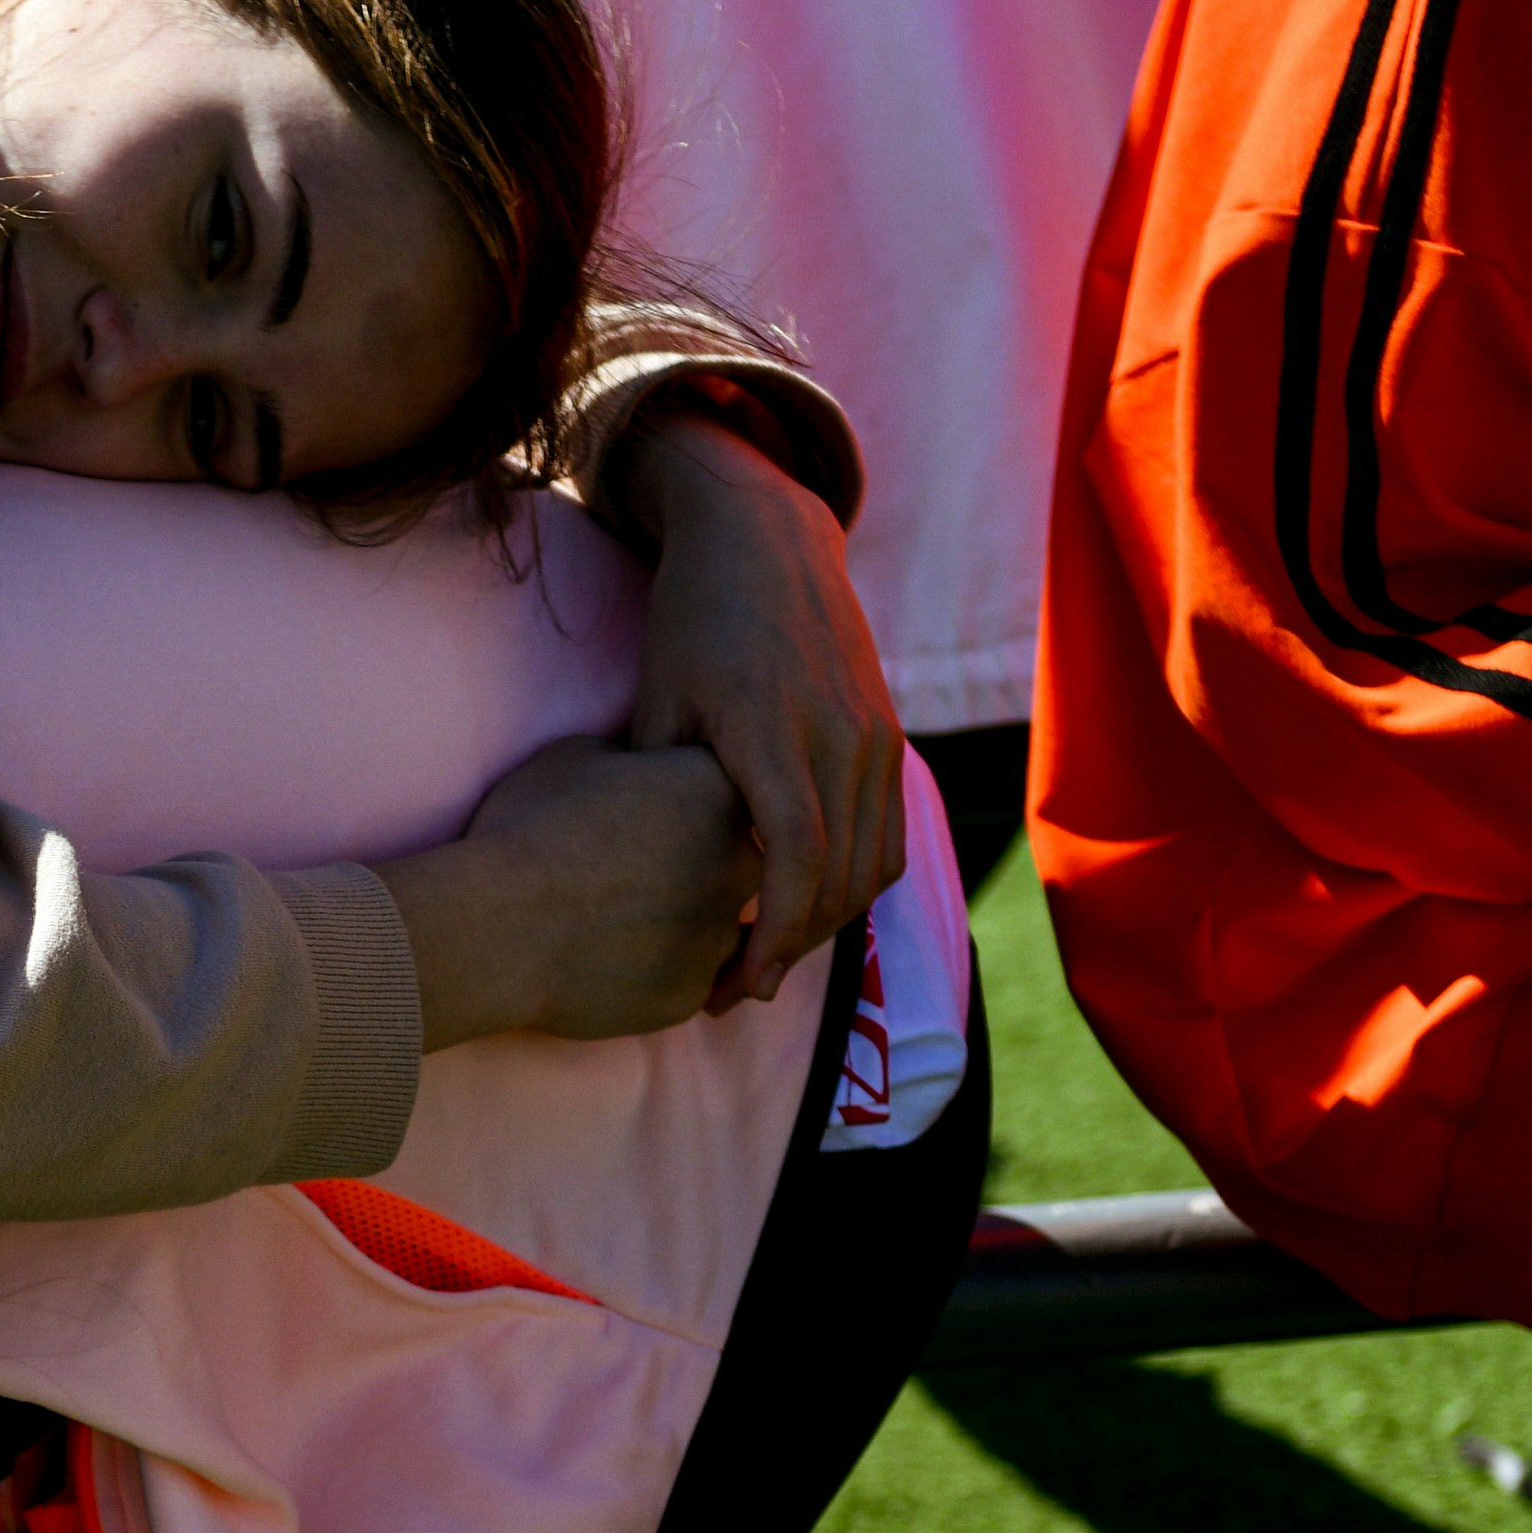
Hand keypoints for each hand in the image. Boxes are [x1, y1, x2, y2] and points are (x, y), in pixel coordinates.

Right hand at [371, 738, 748, 1047]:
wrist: (500, 925)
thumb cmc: (531, 830)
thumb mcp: (574, 759)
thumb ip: (626, 760)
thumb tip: (629, 770)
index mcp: (718, 790)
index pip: (721, 794)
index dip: (678, 804)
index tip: (638, 814)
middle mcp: (742, 863)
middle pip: (734, 867)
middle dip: (697, 871)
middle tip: (633, 873)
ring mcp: (721, 936)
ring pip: (713, 933)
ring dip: (677, 929)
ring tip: (612, 921)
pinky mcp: (691, 994)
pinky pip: (680, 983)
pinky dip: (650, 975)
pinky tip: (602, 959)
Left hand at [602, 398, 909, 1002]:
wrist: (765, 541)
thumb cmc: (691, 621)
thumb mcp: (658, 700)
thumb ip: (660, 789)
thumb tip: (642, 880)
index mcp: (773, 731)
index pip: (795, 859)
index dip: (772, 935)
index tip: (737, 985)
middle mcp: (839, 736)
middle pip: (837, 879)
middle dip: (791, 949)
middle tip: (734, 991)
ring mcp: (874, 736)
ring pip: (872, 865)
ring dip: (827, 923)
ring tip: (768, 956)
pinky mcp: (890, 736)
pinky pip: (889, 834)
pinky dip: (855, 883)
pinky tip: (807, 906)